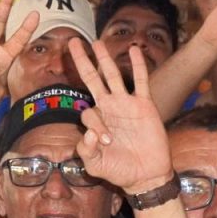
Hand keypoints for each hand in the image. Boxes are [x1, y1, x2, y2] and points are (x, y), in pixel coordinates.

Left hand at [69, 40, 171, 194]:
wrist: (145, 175)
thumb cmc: (117, 170)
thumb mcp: (94, 165)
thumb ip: (85, 151)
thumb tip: (89, 132)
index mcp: (95, 121)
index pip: (87, 111)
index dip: (94, 124)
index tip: (106, 141)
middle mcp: (108, 108)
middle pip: (92, 80)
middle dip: (81, 62)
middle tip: (72, 42)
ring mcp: (126, 104)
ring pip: (113, 75)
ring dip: (104, 59)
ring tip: (97, 42)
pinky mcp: (145, 105)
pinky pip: (141, 81)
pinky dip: (138, 66)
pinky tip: (134, 50)